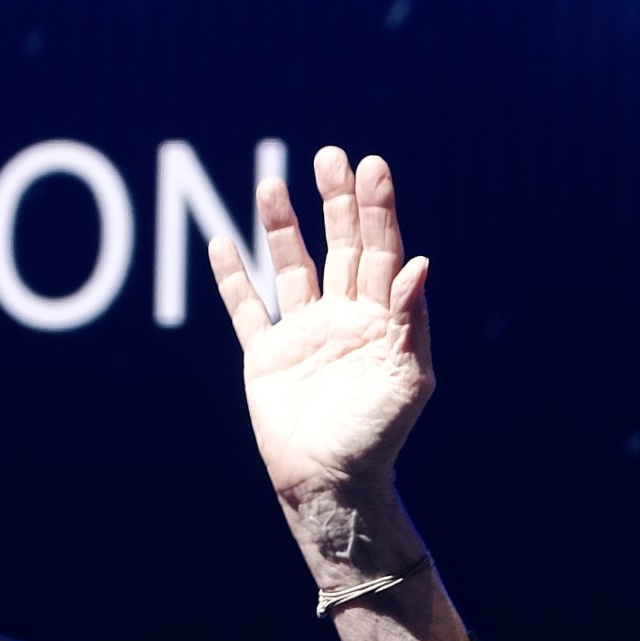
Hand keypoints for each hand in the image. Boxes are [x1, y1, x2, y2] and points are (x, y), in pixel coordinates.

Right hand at [205, 147, 435, 532]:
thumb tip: (418, 263)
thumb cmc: (378, 437)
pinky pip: (247, 310)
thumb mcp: (405, 378)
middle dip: (336, 203)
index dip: (377, 210)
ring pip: (291, 267)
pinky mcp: (267, 357)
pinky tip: (222, 244)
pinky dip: (233, 279)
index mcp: (381, 320)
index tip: (372, 168)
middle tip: (331, 157)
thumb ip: (408, 319)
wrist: (332, 484)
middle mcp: (343, 318)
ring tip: (272, 184)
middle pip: (340, 246)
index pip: (379, 252)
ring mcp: (303, 335)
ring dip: (281, 227)